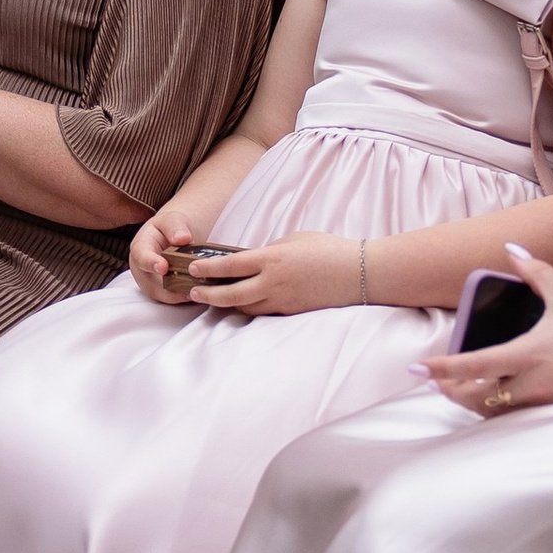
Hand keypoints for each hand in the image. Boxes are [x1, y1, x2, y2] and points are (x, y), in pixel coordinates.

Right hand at [130, 202, 208, 302]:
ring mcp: (149, 282)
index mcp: (140, 247)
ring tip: (194, 291)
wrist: (172, 236)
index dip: (151, 263)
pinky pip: (170, 298)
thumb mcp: (172, 219)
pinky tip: (195, 293)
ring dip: (177, 295)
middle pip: (150, 283)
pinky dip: (182, 297)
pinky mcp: (160, 291)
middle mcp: (141, 268)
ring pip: (161, 295)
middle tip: (188, 286)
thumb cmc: (169, 228)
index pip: (141, 257)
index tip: (163, 267)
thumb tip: (183, 238)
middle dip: (168, 287)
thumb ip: (175, 227)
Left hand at [181, 230, 365, 318]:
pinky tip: (242, 306)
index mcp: (271, 259)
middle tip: (193, 293)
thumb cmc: (330, 250)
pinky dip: (250, 309)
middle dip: (208, 295)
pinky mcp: (292, 313)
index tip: (192, 269)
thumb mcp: (296, 239)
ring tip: (213, 301)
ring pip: (245, 307)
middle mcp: (273, 283)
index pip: (230, 266)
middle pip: (230, 294)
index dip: (208, 269)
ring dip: (227, 305)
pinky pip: (264, 312)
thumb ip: (272, 249)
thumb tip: (257, 258)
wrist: (360, 274)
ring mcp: (282, 301)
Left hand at [418, 243, 552, 416]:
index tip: (418, 369)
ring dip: (470, 400)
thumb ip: (535, 270)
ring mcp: (542, 400)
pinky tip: (490, 396)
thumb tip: (511, 248)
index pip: (473, 366)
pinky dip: (494, 407)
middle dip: (450, 389)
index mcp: (528, 354)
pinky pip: (513, 414)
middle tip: (434, 380)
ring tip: (455, 387)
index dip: (442, 368)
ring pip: (492, 410)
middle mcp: (530, 382)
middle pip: (475, 397)